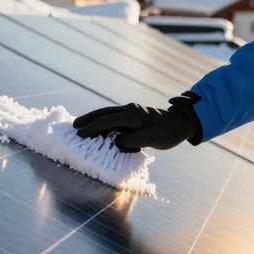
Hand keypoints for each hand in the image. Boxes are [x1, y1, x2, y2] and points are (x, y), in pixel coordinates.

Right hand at [72, 94, 201, 152]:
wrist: (179, 123)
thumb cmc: (168, 133)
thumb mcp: (154, 138)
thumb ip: (135, 140)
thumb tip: (118, 142)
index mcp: (133, 115)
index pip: (107, 120)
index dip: (93, 127)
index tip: (80, 134)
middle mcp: (129, 111)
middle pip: (104, 113)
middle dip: (88, 119)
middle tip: (73, 126)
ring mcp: (130, 112)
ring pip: (107, 114)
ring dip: (94, 120)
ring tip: (80, 125)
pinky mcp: (132, 116)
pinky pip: (113, 119)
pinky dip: (103, 122)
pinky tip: (97, 128)